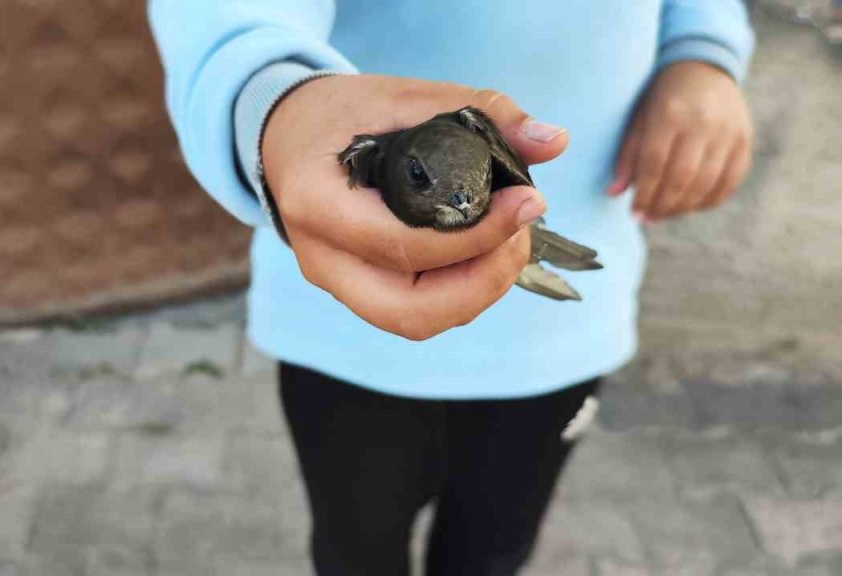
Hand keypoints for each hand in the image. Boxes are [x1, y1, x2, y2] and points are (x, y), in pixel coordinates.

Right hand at [262, 75, 568, 339]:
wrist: (289, 134)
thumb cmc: (342, 114)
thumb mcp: (405, 96)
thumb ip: (480, 113)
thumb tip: (553, 141)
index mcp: (317, 204)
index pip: (401, 244)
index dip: (475, 235)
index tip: (527, 200)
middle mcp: (321, 257)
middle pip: (408, 310)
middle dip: (482, 282)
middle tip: (520, 233)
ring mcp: (338, 281)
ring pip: (415, 321)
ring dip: (477, 292)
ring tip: (508, 240)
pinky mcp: (358, 290)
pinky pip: (415, 310)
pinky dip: (461, 290)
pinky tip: (486, 251)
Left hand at [608, 61, 752, 221]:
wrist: (703, 65)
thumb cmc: (661, 94)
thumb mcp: (639, 115)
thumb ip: (628, 154)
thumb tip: (614, 193)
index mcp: (670, 113)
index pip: (655, 165)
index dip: (644, 194)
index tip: (634, 212)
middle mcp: (703, 122)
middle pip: (682, 178)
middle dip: (662, 205)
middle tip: (647, 218)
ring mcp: (729, 131)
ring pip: (707, 183)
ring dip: (684, 208)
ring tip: (664, 215)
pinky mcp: (745, 139)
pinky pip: (731, 180)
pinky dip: (710, 200)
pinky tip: (691, 207)